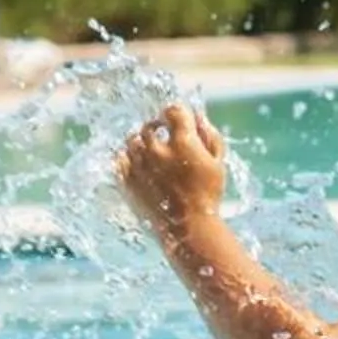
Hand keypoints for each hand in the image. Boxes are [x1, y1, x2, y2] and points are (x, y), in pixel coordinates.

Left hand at [118, 103, 227, 234]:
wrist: (188, 228)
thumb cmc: (208, 195)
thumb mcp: (217, 163)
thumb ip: (210, 136)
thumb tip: (198, 117)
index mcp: (184, 142)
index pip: (173, 110)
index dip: (176, 113)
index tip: (177, 120)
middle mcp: (158, 150)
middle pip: (149, 125)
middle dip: (157, 126)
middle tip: (164, 135)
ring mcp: (139, 165)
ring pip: (132, 140)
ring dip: (142, 142)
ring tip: (152, 152)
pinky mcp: (127, 180)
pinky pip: (120, 159)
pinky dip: (128, 158)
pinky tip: (140, 164)